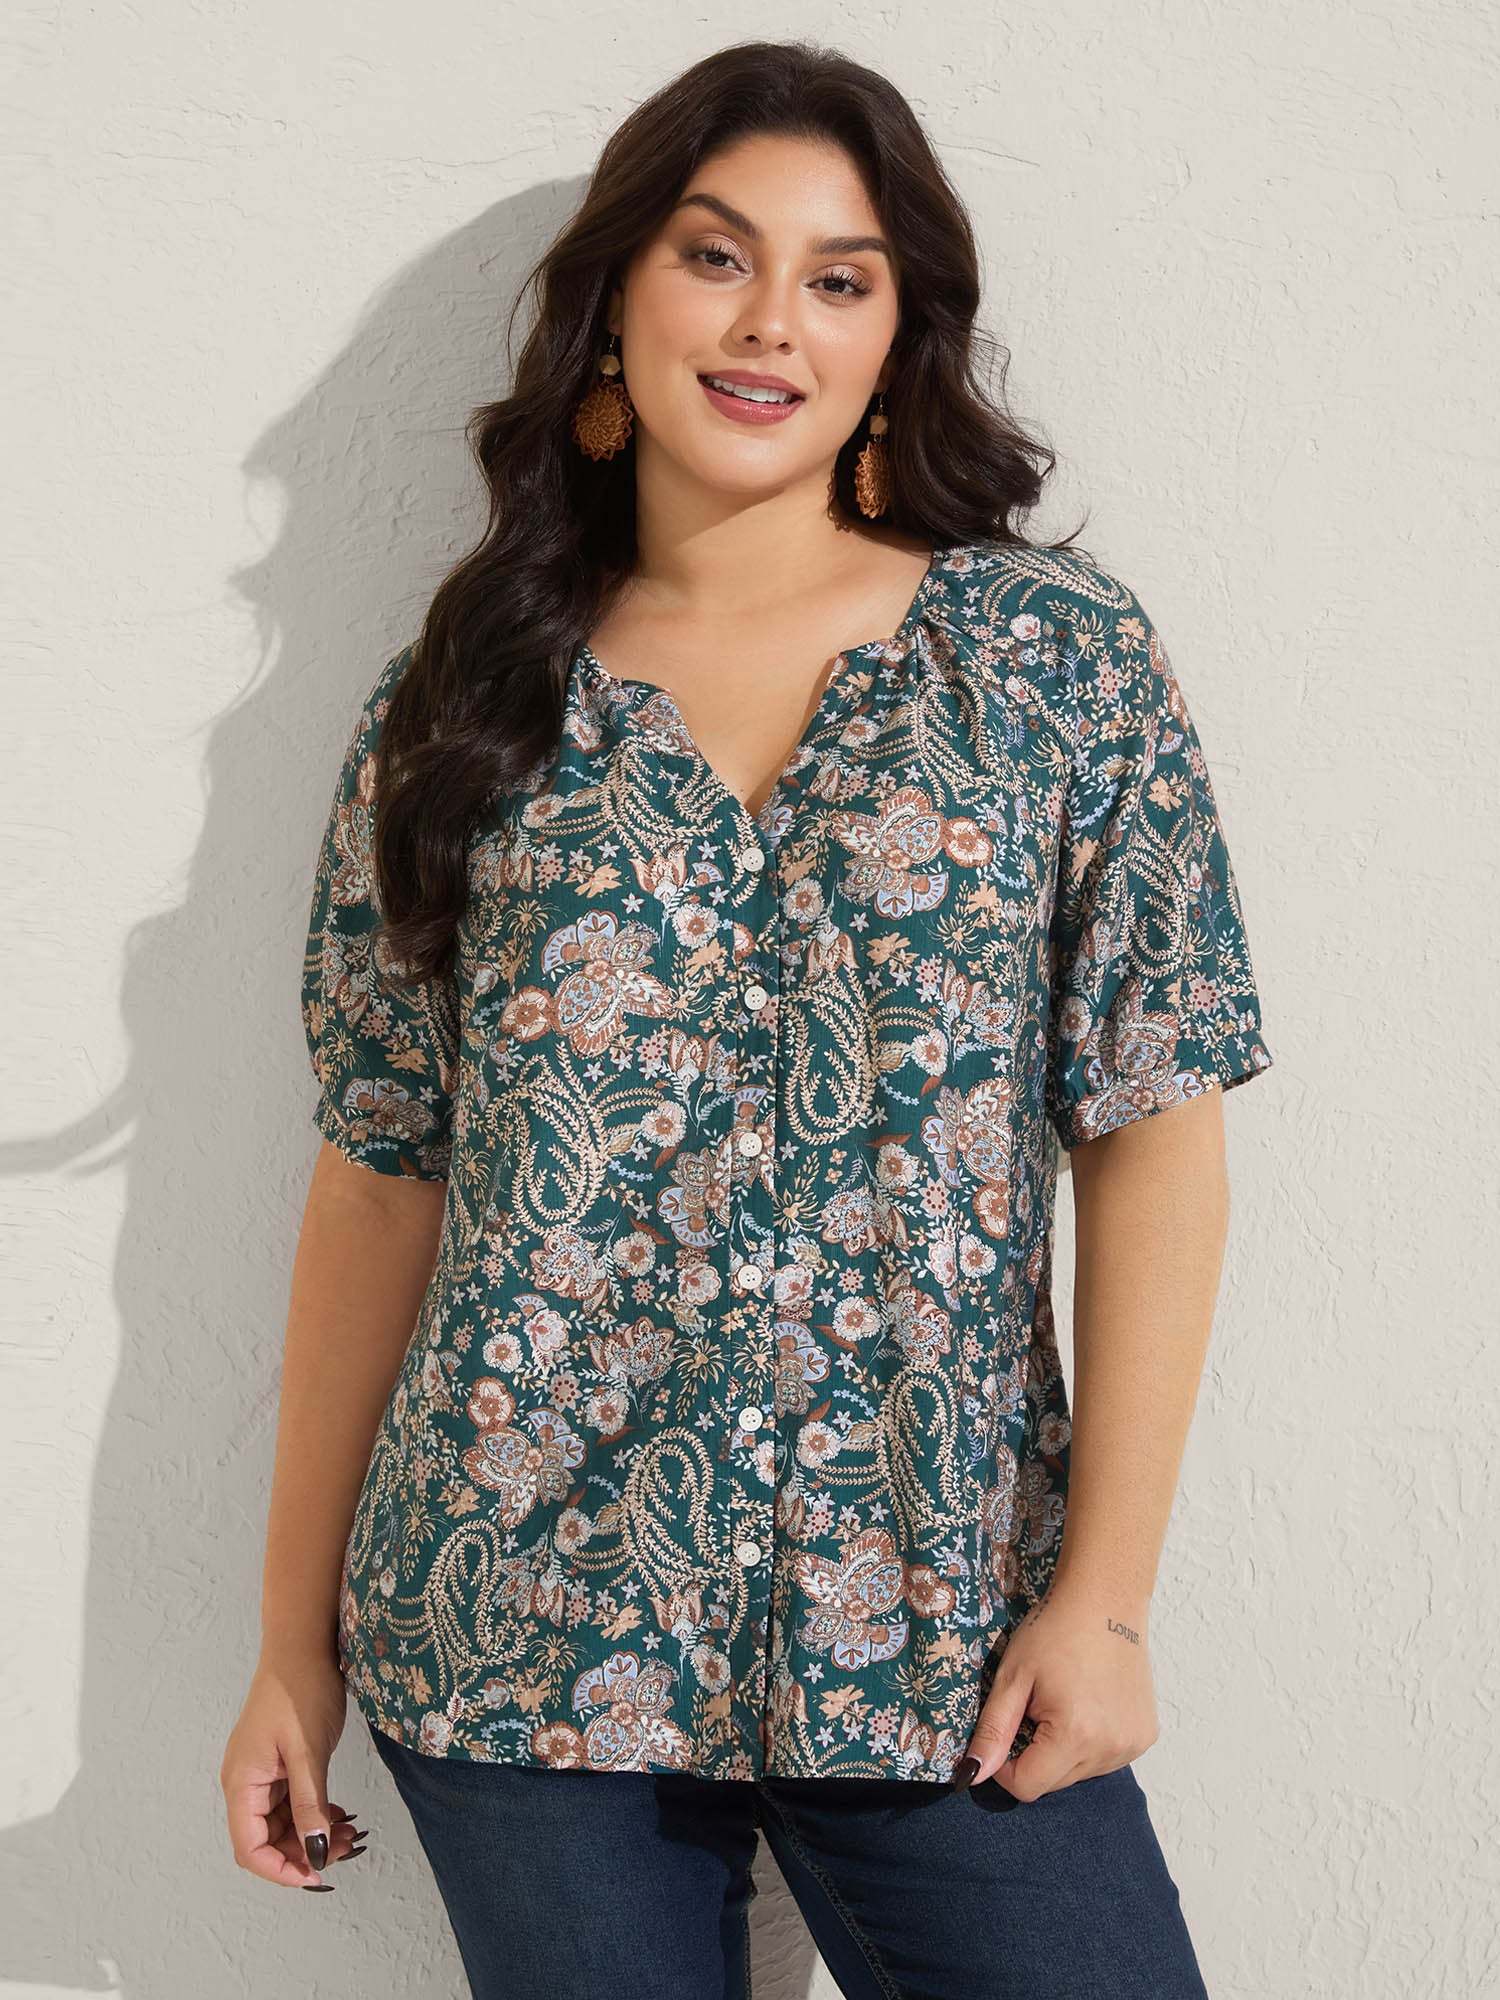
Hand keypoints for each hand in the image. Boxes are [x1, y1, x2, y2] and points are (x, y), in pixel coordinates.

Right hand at [221, 1649, 367, 1887]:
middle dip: (304, 1851)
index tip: (317, 1875)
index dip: (280, 1869)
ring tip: (351, 1833)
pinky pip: (292, 1802)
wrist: (303, 1644)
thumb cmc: (300, 1689)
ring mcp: (261, 1772)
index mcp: (242, 1782)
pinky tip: (341, 1814)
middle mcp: (245, 1782)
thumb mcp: (308, 1751)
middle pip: (266, 1839)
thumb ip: (310, 1805)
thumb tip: (316, 1852)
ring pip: (282, 1823)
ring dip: (312, 1833)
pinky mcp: (278, 1763)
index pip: (249, 1848)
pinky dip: (314, 1813)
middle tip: (346, 1850)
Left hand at [954, 1574, 1159, 1800]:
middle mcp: (1110, 1749)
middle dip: (1035, 1754)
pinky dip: (1090, 1742)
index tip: (1005, 1729)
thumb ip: (993, 1730)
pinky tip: (1088, 1704)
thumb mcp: (1013, 1676)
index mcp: (1074, 1735)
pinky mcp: (1145, 1735)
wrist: (1105, 1599)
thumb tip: (972, 1776)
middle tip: (1035, 1706)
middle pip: (1054, 1781)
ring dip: (1063, 1750)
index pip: (1028, 1786)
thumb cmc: (1053, 1630)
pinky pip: (1105, 1757)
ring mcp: (1133, 1744)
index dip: (1005, 1766)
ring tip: (1064, 1701)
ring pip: (1080, 1772)